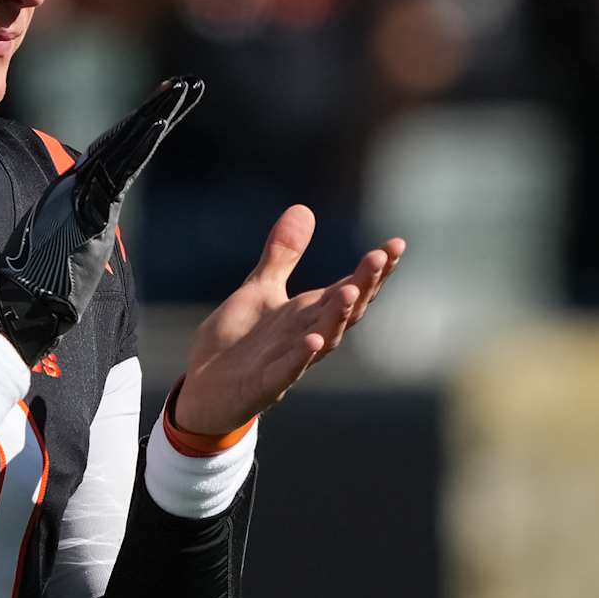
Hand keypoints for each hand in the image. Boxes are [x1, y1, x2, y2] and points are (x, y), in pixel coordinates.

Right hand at [0, 76, 202, 362]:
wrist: (13, 303)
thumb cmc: (31, 290)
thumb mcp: (58, 256)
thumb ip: (72, 237)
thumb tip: (80, 237)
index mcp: (73, 196)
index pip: (112, 155)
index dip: (137, 130)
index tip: (160, 107)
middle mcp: (76, 186)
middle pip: (124, 141)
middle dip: (155, 112)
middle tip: (185, 83)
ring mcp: (81, 192)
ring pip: (125, 146)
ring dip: (157, 116)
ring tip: (184, 88)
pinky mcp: (89, 205)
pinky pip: (121, 169)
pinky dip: (142, 144)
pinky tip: (162, 122)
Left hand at [172, 205, 404, 435]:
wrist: (203, 389)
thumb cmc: (238, 341)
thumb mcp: (259, 288)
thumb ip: (283, 255)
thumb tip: (304, 208)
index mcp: (307, 313)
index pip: (348, 288)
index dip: (373, 270)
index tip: (395, 244)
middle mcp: (306, 336)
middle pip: (344, 310)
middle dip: (364, 285)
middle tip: (381, 257)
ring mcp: (289, 361)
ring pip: (324, 339)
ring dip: (338, 317)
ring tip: (351, 292)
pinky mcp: (265, 384)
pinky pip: (288, 370)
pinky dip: (302, 356)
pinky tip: (314, 339)